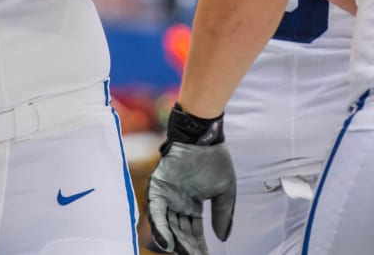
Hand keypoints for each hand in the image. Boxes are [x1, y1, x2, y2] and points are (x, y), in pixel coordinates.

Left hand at [147, 104, 235, 254]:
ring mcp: (167, 195)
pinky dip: (160, 227)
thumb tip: (222, 238)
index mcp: (191, 204)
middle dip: (187, 248)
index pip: (193, 231)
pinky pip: (156, 211)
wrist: (203, 138)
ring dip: (174, 242)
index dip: (199, 247)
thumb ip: (222, 215)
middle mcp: (177, 202)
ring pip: (167, 225)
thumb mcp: (225, 193)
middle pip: (180, 231)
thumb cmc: (214, 161)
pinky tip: (167, 243)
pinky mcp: (157, 187)